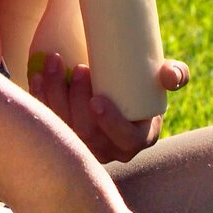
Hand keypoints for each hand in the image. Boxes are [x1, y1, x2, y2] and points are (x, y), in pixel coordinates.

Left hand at [29, 53, 189, 162]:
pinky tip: (38, 76)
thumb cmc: (143, 87)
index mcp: (137, 140)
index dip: (110, 123)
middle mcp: (109, 150)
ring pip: (65, 128)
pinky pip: (48, 122)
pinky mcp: (63, 137)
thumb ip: (175, 75)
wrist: (116, 92)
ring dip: (56, 94)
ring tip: (56, 62)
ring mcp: (83, 146)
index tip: (98, 99)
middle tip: (79, 68)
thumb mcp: (162, 82)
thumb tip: (169, 75)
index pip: (126, 141)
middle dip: (78, 100)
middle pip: (89, 134)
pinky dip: (40, 97)